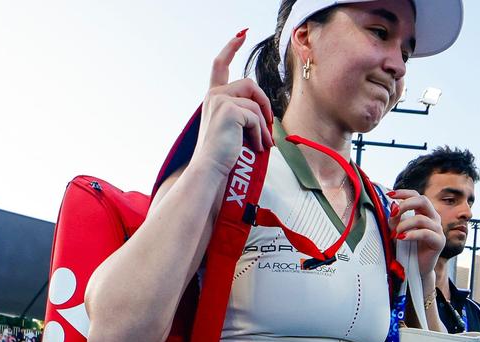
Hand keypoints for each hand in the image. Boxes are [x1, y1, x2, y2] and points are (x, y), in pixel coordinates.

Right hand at [189, 30, 274, 178]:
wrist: (209, 168)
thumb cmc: (222, 155)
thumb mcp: (232, 129)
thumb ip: (244, 115)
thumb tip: (267, 117)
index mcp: (213, 97)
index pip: (220, 65)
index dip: (231, 47)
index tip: (241, 35)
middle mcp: (214, 95)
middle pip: (249, 84)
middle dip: (264, 103)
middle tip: (270, 124)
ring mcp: (220, 100)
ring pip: (255, 103)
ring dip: (264, 125)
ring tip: (264, 143)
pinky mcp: (229, 110)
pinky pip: (256, 117)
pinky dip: (261, 134)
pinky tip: (257, 147)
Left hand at [386, 190, 443, 281]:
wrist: (415, 268)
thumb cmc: (407, 248)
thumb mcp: (397, 230)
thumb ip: (395, 219)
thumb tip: (393, 205)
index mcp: (424, 213)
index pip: (416, 195)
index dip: (403, 193)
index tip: (389, 194)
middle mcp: (433, 218)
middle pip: (423, 200)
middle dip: (406, 204)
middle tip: (394, 213)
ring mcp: (438, 229)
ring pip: (421, 219)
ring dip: (404, 225)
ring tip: (395, 234)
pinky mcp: (439, 241)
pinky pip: (425, 233)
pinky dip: (411, 234)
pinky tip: (402, 238)